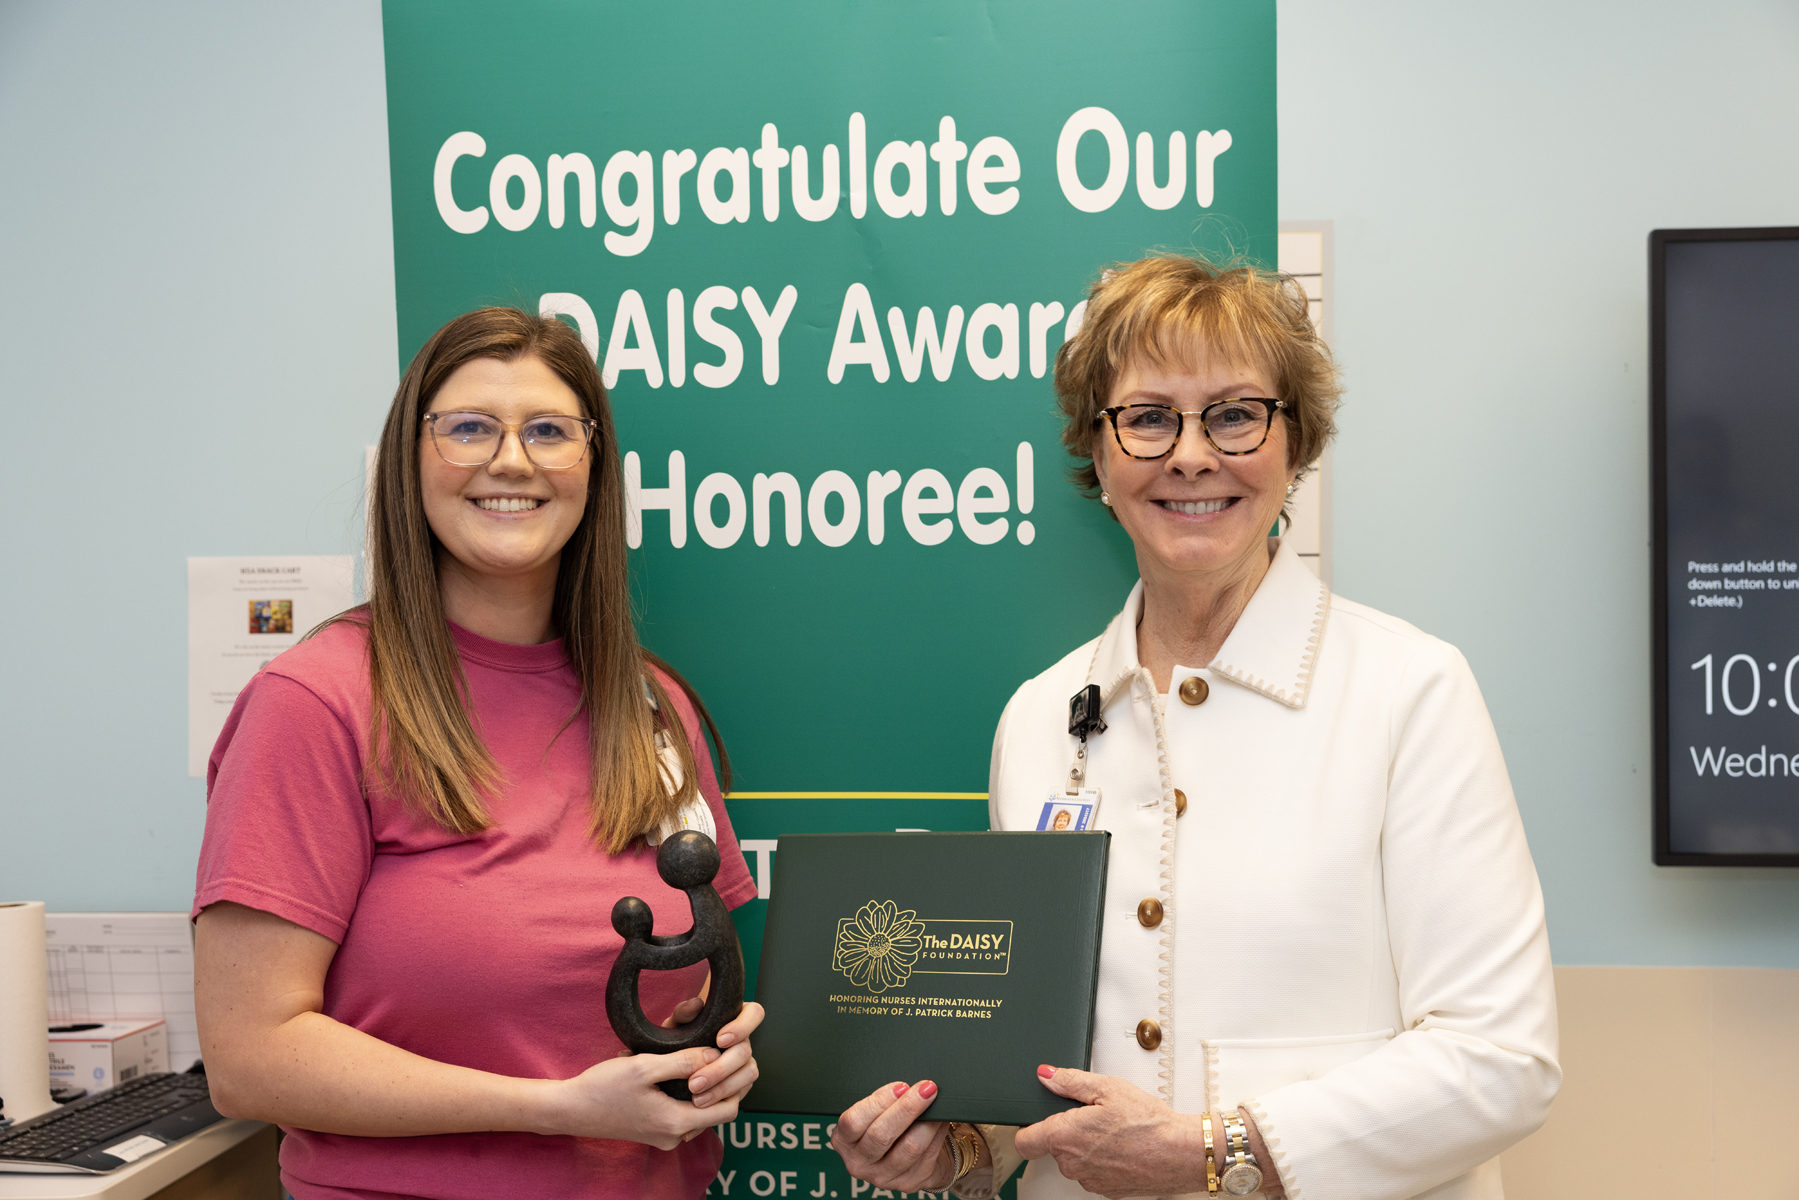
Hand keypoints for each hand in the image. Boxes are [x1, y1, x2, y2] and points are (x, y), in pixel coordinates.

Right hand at [539, 1001, 762, 1148]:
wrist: (571, 1108)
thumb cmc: (603, 1086)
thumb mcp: (644, 1065)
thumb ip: (683, 1061)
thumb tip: (714, 1053)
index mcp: (676, 1123)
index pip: (728, 1110)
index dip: (733, 1083)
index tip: (725, 1058)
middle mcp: (674, 1137)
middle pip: (716, 1111)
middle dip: (719, 1082)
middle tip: (710, 1054)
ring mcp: (664, 1137)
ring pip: (699, 1111)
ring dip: (701, 1087)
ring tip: (692, 1058)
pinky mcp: (655, 1131)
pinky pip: (683, 1113)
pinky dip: (685, 1094)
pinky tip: (675, 1072)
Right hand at [830, 1080, 955, 1193]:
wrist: (908, 1156)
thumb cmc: (888, 1127)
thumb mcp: (875, 1113)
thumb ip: (883, 1101)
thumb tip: (907, 1086)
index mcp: (844, 1140)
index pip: (854, 1121)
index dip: (879, 1101)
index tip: (901, 1086)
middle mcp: (859, 1162)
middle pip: (881, 1135)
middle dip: (907, 1107)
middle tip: (926, 1089)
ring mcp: (883, 1177)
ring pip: (909, 1147)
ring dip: (928, 1121)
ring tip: (936, 1103)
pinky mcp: (907, 1183)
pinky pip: (926, 1154)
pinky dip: (937, 1133)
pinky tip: (941, 1120)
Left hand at [1014, 1065, 1203, 1198]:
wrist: (1179, 1153)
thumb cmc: (1147, 1121)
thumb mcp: (1107, 1087)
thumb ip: (1070, 1081)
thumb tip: (1046, 1075)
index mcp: (1064, 1136)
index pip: (1023, 1141)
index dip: (1028, 1128)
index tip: (1037, 1119)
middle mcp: (1071, 1164)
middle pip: (1052, 1147)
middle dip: (1066, 1131)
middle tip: (1092, 1115)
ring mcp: (1088, 1180)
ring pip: (1073, 1160)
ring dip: (1084, 1146)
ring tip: (1112, 1131)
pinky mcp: (1105, 1190)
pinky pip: (1092, 1172)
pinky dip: (1101, 1160)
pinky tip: (1120, 1146)